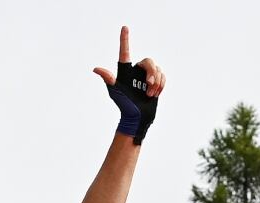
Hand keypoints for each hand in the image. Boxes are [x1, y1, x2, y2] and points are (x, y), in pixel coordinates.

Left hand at [93, 26, 164, 144]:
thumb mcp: (115, 92)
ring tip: (150, 94)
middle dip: (152, 73)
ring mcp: (146, 77)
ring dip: (156, 82)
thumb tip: (96, 69)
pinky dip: (161, 85)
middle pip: (148, 61)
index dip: (124, 40)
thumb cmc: (124, 106)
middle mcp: (136, 72)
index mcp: (125, 72)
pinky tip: (155, 94)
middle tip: (149, 85)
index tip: (124, 28)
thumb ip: (108, 79)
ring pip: (157, 69)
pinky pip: (163, 76)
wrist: (138, 118)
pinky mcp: (156, 82)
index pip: (125, 53)